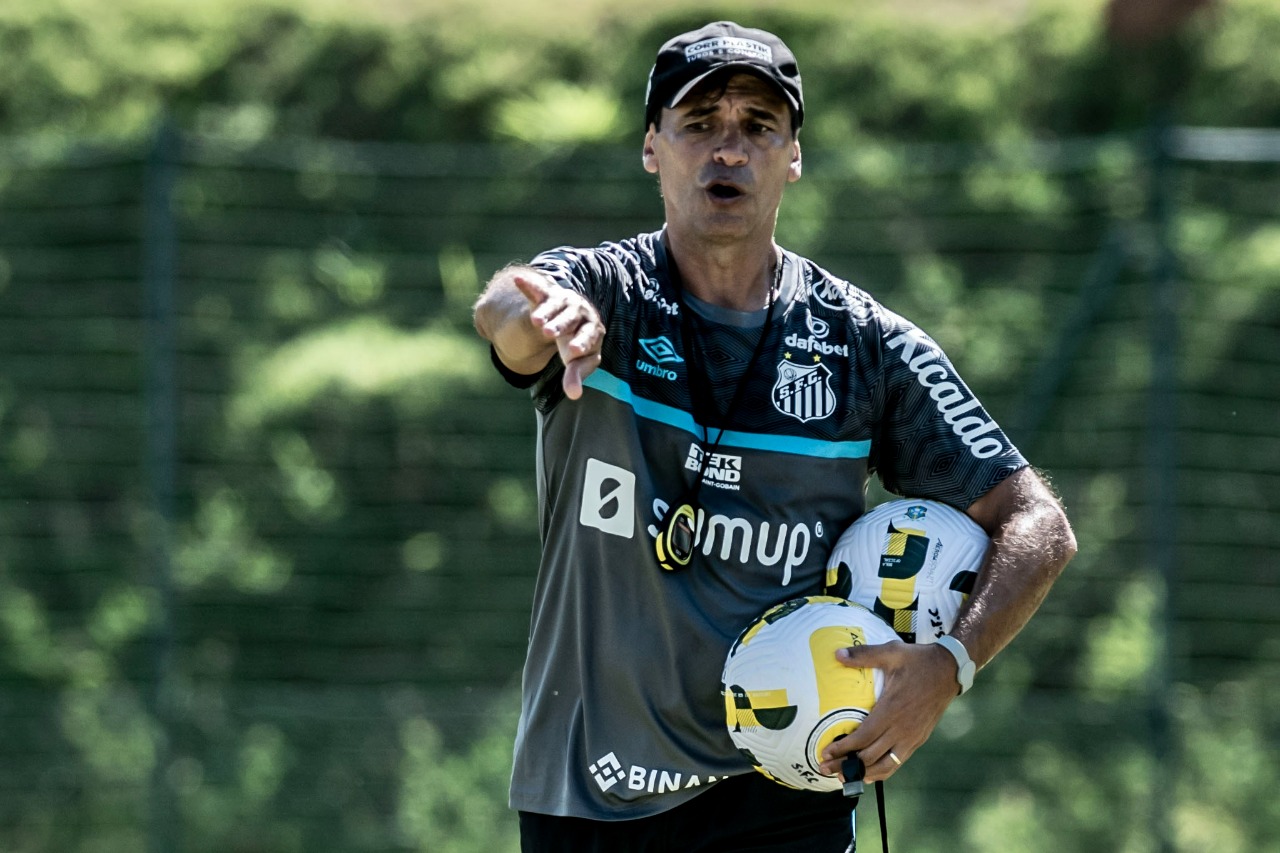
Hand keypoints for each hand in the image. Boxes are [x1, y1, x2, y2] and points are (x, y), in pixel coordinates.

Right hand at [515, 274, 603, 399]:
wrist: (569, 319)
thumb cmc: (576, 343)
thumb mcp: (578, 361)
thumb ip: (575, 376)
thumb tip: (574, 395)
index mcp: (592, 328)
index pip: (589, 334)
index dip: (582, 342)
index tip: (573, 351)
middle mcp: (580, 311)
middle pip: (571, 317)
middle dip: (561, 324)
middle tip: (549, 333)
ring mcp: (563, 301)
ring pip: (555, 305)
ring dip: (546, 311)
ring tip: (536, 322)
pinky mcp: (546, 294)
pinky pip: (537, 289)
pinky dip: (528, 284)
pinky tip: (518, 280)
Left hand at [818, 641, 958, 782]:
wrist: (949, 670)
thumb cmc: (919, 661)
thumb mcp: (891, 652)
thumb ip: (864, 655)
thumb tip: (837, 654)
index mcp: (892, 709)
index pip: (863, 737)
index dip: (843, 748)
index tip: (825, 753)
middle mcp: (901, 729)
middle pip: (870, 756)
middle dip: (846, 764)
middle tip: (825, 768)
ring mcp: (912, 737)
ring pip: (885, 765)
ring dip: (863, 772)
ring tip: (844, 776)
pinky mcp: (918, 740)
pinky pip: (898, 762)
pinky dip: (882, 771)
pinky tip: (869, 775)